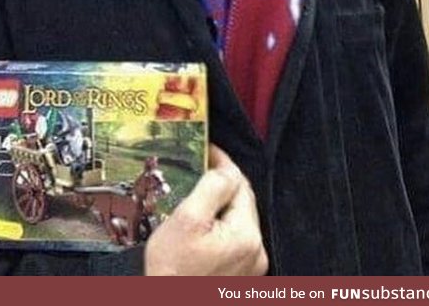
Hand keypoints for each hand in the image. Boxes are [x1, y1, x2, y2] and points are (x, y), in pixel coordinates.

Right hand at [145, 144, 268, 275]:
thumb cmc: (173, 276)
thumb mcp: (186, 220)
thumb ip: (211, 189)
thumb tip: (225, 169)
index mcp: (246, 235)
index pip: (240, 184)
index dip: (222, 163)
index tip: (207, 150)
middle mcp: (255, 252)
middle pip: (242, 201)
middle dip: (221, 183)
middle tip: (198, 169)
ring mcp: (250, 267)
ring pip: (237, 220)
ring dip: (220, 204)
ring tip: (196, 196)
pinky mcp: (241, 278)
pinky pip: (233, 239)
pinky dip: (220, 226)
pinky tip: (201, 225)